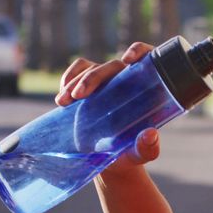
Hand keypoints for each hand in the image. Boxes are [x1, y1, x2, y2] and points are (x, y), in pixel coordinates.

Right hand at [55, 42, 161, 176]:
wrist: (109, 162)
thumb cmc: (129, 154)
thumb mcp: (139, 154)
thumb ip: (147, 148)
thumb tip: (151, 135)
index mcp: (145, 91)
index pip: (148, 59)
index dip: (140, 51)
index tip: (128, 60)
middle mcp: (126, 81)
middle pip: (112, 66)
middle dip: (92, 77)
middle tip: (78, 96)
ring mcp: (107, 82)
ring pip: (91, 68)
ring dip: (74, 81)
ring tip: (62, 102)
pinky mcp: (89, 85)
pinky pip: (78, 70)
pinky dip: (68, 78)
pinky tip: (62, 97)